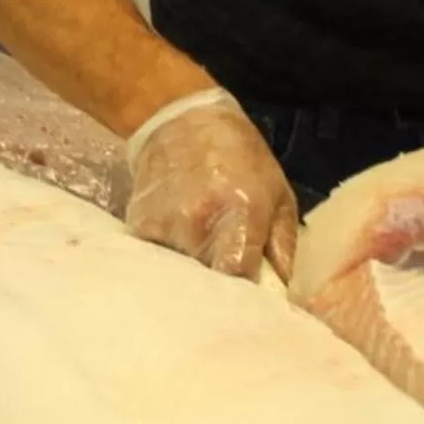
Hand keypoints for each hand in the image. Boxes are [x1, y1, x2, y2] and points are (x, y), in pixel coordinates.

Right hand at [123, 88, 298, 279]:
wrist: (183, 121)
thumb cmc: (242, 159)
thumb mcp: (278, 195)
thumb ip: (284, 247)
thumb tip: (285, 293)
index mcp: (240, 214)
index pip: (237, 277)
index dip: (244, 296)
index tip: (249, 302)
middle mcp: (199, 221)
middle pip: (206, 283)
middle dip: (219, 292)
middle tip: (229, 291)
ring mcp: (165, 223)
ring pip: (180, 275)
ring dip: (193, 277)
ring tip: (204, 265)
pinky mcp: (139, 224)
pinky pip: (157, 261)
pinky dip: (169, 263)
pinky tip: (180, 249)